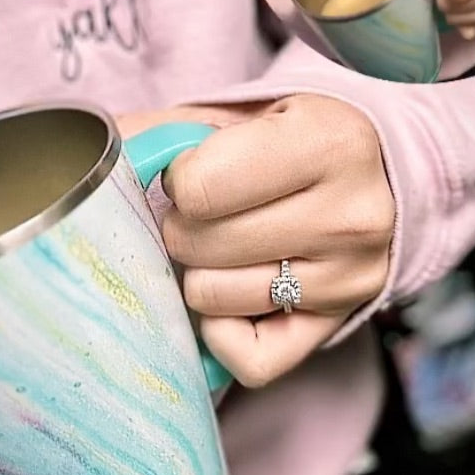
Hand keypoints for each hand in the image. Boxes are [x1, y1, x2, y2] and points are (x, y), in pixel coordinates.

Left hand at [122, 95, 394, 387]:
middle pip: (199, 245)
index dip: (178, 182)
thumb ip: (166, 131)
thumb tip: (99, 162)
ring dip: (200, 275)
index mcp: (329, 143)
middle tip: (206, 216)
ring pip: (213, 300)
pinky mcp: (335, 327)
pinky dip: (222, 334)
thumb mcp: (241, 114)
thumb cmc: (293, 142)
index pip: (199, 187)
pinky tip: (232, 298)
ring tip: (225, 249)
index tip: (196, 175)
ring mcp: (349, 281)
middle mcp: (350, 216)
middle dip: (183, 228)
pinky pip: (249, 360)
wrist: (375, 176)